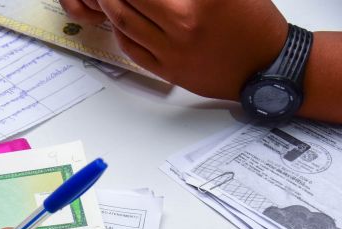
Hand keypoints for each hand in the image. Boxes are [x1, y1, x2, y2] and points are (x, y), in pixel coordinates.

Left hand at [60, 0, 287, 99]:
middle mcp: (184, 24)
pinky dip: (119, 31)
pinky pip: (131, 49)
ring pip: (125, 23)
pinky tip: (118, 21)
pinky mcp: (168, 70)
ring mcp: (172, 50)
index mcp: (203, 1)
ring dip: (111, 5)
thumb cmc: (255, 24)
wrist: (268, 67)